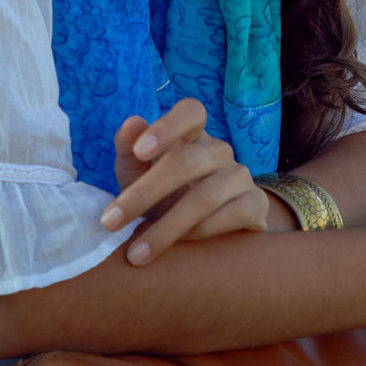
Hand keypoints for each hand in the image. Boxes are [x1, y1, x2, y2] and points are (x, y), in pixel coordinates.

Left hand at [100, 98, 269, 265]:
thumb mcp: (135, 170)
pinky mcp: (255, 205)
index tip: (139, 152)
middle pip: (187, 161)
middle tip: (111, 222)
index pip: (190, 112)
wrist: (199, 229)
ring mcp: (240, 176)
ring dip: (167, 227)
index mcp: (192, 132)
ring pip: (207, 196)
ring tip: (136, 253)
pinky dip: (203, 232)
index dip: (166, 127)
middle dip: (145, 194)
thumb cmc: (160, 191)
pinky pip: (234, 215)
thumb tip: (132, 123)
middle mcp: (219, 150)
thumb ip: (128, 147)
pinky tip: (180, 246)